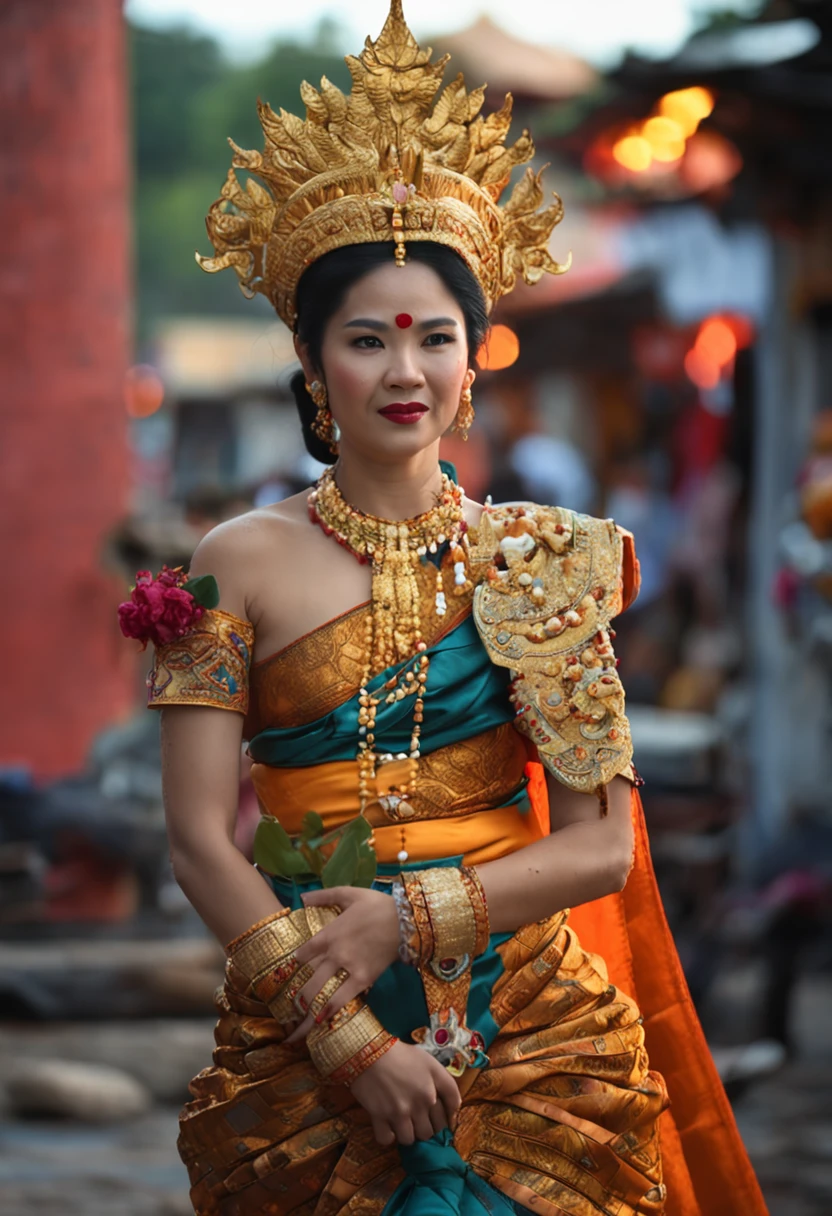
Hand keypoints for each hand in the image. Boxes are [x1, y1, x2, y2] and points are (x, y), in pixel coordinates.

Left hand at [285, 885, 399, 1042]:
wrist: (406, 920)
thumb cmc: (378, 905)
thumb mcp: (350, 894)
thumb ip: (324, 896)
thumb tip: (302, 897)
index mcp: (329, 934)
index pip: (304, 952)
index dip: (297, 961)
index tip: (296, 967)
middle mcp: (334, 953)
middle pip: (309, 979)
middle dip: (299, 995)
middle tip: (294, 1005)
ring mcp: (349, 968)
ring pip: (322, 993)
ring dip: (309, 1008)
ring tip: (302, 1020)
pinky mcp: (364, 979)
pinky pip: (343, 998)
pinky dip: (331, 1010)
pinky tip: (323, 1020)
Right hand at [350, 1040, 460, 1145]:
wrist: (368, 1050)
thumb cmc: (399, 1053)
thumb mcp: (428, 1061)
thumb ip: (443, 1081)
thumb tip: (451, 1105)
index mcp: (435, 1084)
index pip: (453, 1107)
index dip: (450, 1116)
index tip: (443, 1120)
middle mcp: (421, 1101)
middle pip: (432, 1131)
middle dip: (426, 1128)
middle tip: (418, 1122)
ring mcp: (400, 1112)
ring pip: (411, 1139)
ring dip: (408, 1134)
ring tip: (402, 1124)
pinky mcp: (380, 1116)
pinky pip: (387, 1139)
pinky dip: (388, 1136)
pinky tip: (388, 1127)